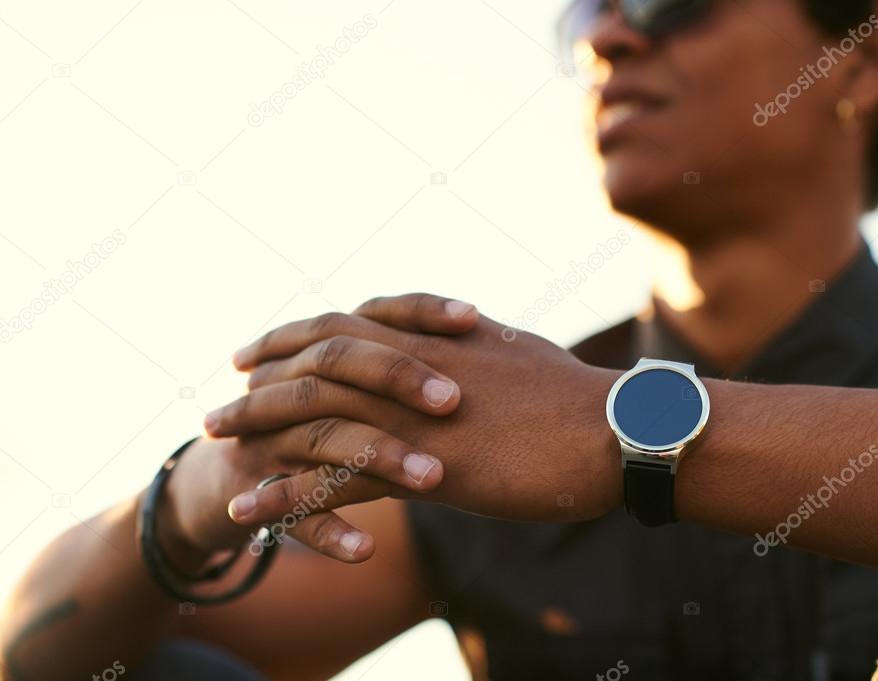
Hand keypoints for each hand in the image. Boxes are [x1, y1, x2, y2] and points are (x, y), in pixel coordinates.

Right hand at [162, 296, 479, 565]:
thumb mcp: (355, 389)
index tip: (473, 316)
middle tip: (453, 402)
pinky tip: (366, 550)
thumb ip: (407, 363)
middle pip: (339, 364)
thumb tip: (489, 336)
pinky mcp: (256, 494)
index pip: (372, 314)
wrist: (222, 485)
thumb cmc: (318, 426)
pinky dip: (328, 532)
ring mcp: (272, 439)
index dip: (419, 312)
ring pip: (325, 437)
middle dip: (397, 378)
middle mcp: (292, 384)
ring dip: (378, 455)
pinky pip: (293, 514)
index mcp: (325, 352)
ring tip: (433, 479)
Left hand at [205, 294, 623, 522]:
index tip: (263, 347)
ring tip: (212, 441)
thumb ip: (479, 345)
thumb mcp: (520, 353)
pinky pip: (332, 482)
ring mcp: (412, 417)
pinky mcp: (421, 469)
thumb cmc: (579, 396)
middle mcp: (412, 368)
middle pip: (314, 364)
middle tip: (222, 396)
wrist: (614, 431)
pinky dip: (281, 495)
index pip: (346, 324)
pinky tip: (244, 511)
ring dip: (255, 427)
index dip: (296, 334)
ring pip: (311, 415)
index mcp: (435, 338)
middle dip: (261, 378)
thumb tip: (468, 335)